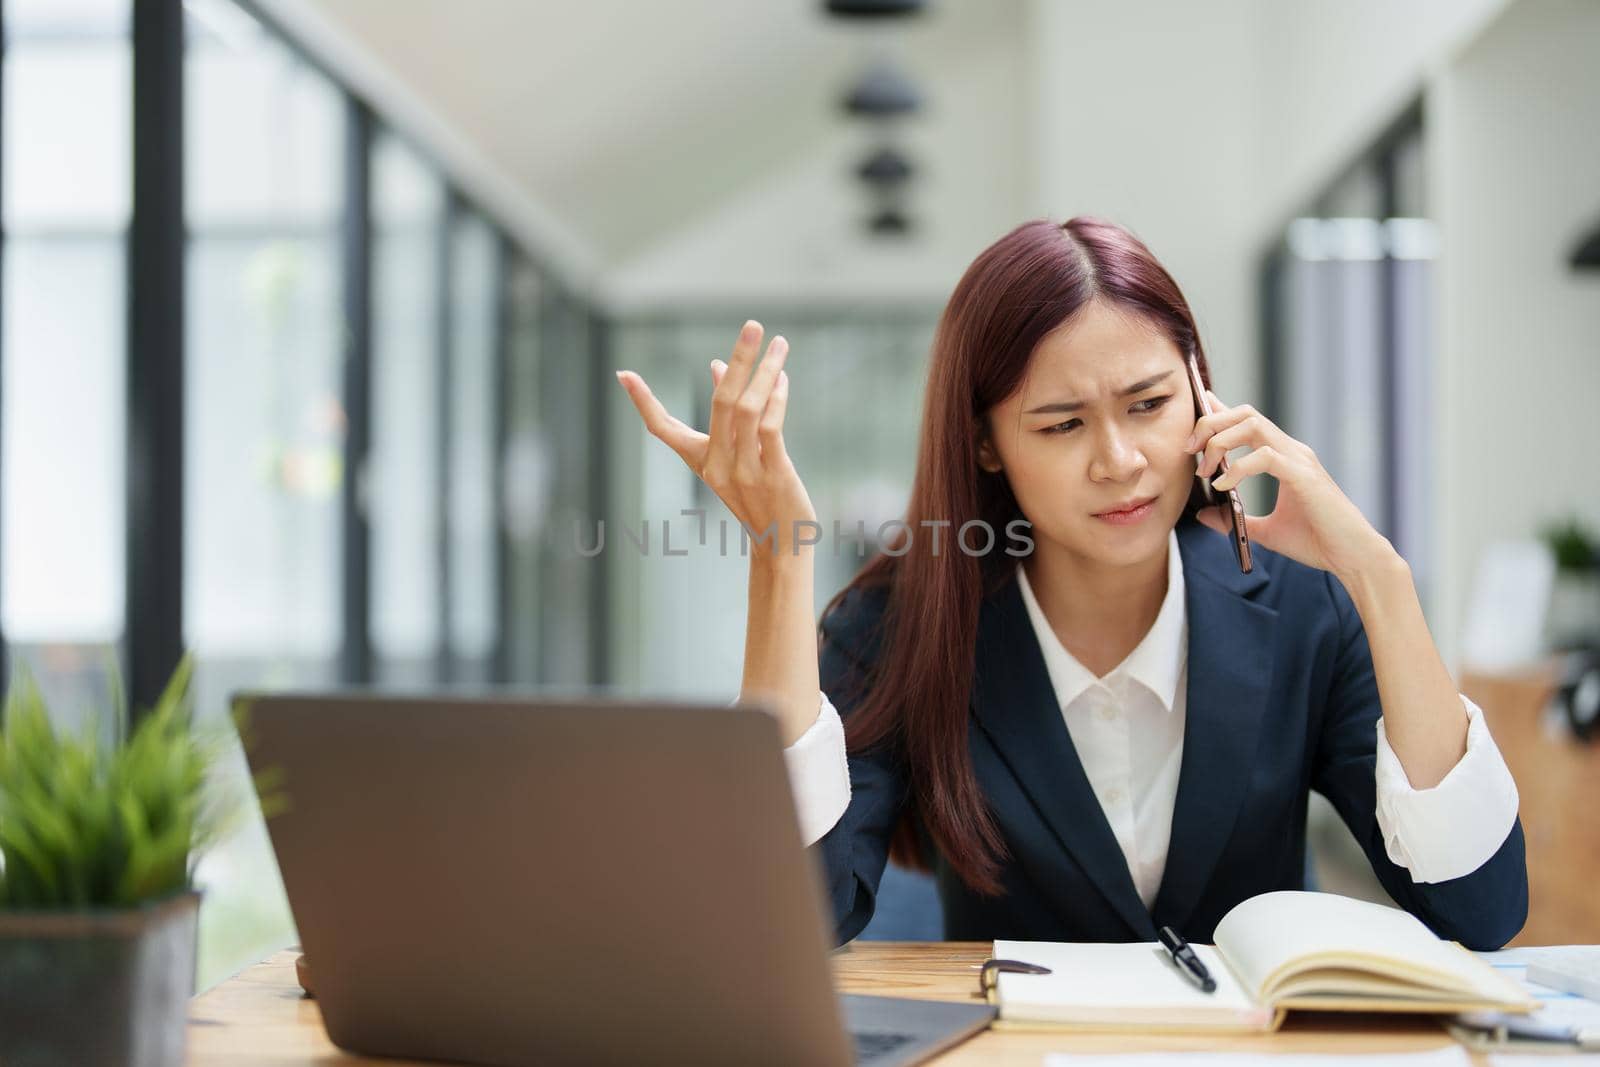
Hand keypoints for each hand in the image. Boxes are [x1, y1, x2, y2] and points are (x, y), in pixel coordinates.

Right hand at [615, 320, 817, 556]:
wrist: (783, 544)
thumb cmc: (760, 496)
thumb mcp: (738, 455)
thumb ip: (731, 413)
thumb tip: (721, 366)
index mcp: (702, 461)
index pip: (663, 429)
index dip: (643, 403)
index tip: (622, 375)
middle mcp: (718, 465)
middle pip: (721, 401)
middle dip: (738, 359)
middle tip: (752, 324)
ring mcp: (744, 471)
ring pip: (748, 409)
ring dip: (765, 371)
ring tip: (779, 342)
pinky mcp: (773, 475)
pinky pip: (771, 428)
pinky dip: (777, 399)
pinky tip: (783, 378)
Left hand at [1185, 390, 1396, 579]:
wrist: (1352, 556)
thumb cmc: (1316, 542)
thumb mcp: (1264, 531)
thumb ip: (1234, 519)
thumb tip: (1203, 515)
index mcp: (1284, 457)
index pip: (1247, 421)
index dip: (1220, 410)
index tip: (1197, 409)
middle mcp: (1291, 451)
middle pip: (1245, 413)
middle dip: (1210, 424)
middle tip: (1189, 450)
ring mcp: (1299, 460)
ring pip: (1252, 425)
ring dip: (1220, 442)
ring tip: (1205, 470)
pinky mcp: (1304, 476)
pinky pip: (1265, 457)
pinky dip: (1238, 468)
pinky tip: (1223, 487)